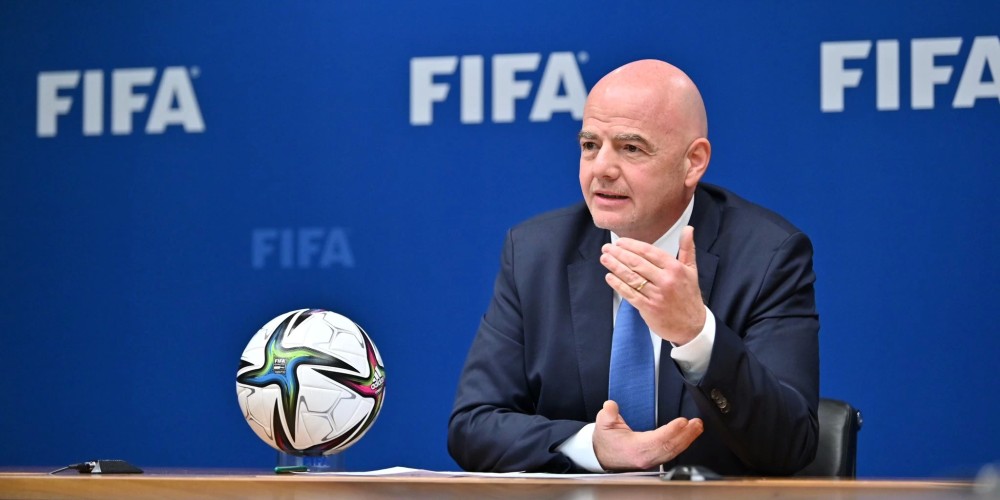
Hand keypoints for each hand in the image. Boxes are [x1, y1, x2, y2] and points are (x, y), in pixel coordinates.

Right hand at [593, 400, 703, 470]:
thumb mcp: (603, 424)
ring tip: (697, 427)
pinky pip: (672, 453)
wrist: (602, 455)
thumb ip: (608, 414)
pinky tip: (688, 436)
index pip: (658, 440)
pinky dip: (682, 444)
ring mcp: (651, 460)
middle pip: (670, 447)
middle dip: (686, 434)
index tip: (682, 421)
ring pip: (674, 451)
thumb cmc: (605, 440)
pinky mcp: (655, 460)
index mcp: (634, 448)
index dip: (672, 430)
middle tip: (696, 422)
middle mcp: (645, 457)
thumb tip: (611, 406)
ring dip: (687, 439)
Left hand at [600, 225, 705, 344]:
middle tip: (607, 248)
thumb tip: (688, 229)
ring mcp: (656, 295)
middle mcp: (666, 280)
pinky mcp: (648, 308)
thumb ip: (687, 248)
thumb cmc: (689, 296)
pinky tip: (609, 277)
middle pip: (637, 263)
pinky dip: (618, 285)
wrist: (692, 326)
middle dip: (619, 254)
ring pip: (631, 277)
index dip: (632, 245)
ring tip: (605, 259)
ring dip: (615, 267)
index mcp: (675, 268)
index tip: (620, 242)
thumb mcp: (691, 270)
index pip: (649, 252)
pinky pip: (630, 294)